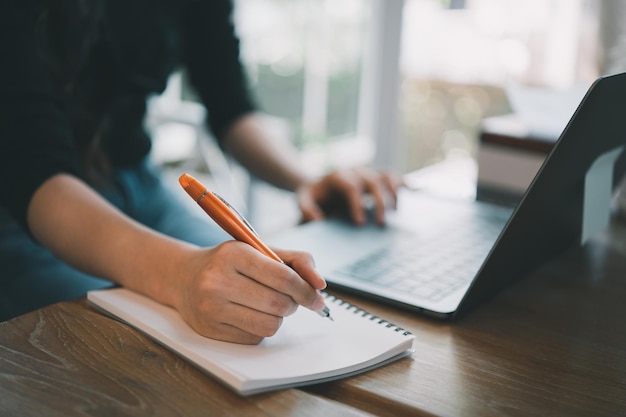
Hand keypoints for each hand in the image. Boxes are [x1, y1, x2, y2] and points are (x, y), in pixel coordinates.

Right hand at [173, 241, 326, 344]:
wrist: (184, 277)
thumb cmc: (229, 263)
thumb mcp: (260, 250)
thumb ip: (296, 261)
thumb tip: (320, 284)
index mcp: (234, 254)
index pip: (283, 277)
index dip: (306, 289)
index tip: (316, 297)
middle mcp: (218, 281)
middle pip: (279, 304)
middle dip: (293, 303)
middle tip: (289, 297)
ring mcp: (211, 307)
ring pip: (270, 325)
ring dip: (279, 317)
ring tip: (268, 304)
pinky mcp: (210, 330)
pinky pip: (255, 338)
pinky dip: (261, 328)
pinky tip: (250, 314)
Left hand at [296, 168, 401, 224]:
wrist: (317, 185)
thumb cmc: (312, 196)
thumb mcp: (302, 200)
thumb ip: (305, 209)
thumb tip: (318, 219)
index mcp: (338, 177)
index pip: (351, 187)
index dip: (356, 204)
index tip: (359, 223)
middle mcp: (356, 172)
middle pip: (373, 181)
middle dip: (379, 202)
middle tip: (381, 224)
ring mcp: (368, 174)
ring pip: (386, 176)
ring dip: (394, 192)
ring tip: (396, 212)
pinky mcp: (376, 178)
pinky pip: (394, 177)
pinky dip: (406, 183)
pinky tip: (419, 190)